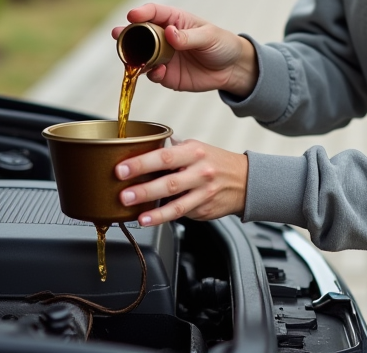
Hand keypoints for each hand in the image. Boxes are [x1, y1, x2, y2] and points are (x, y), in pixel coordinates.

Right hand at [111, 3, 257, 97]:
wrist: (231, 69)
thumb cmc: (221, 44)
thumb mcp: (209, 37)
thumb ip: (188, 36)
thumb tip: (169, 33)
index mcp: (174, 20)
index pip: (154, 12)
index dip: (142, 12)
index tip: (133, 15)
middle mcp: (164, 37)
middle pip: (139, 33)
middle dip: (127, 33)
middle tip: (118, 34)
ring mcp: (162, 56)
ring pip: (140, 55)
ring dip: (132, 55)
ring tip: (129, 57)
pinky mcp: (165, 74)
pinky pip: (151, 74)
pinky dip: (149, 73)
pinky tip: (156, 72)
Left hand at [117, 138, 247, 224]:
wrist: (245, 180)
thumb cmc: (215, 162)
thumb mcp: (196, 148)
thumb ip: (171, 152)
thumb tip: (139, 151)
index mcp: (193, 152)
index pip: (164, 156)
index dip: (141, 164)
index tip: (121, 169)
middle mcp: (200, 172)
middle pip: (169, 182)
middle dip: (143, 190)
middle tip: (123, 195)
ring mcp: (203, 193)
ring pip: (177, 205)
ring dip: (154, 212)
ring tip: (138, 216)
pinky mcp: (204, 209)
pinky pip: (181, 214)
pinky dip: (164, 218)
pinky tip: (150, 219)